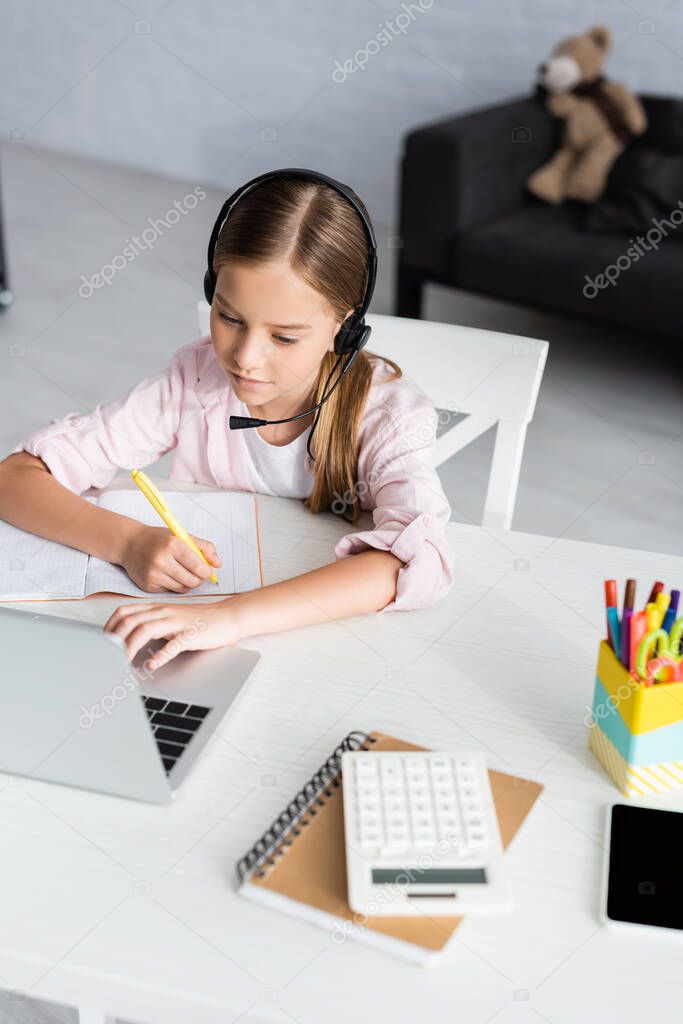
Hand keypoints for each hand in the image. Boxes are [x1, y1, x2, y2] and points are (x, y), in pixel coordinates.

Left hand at [102, 600, 240, 667]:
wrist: (227, 617)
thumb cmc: (199, 620)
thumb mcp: (171, 618)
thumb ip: (152, 624)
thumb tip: (130, 637)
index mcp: (157, 608)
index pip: (124, 612)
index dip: (110, 627)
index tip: (102, 642)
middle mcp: (164, 612)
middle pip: (130, 621)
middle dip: (115, 639)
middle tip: (107, 655)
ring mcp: (177, 622)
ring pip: (145, 630)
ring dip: (130, 646)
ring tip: (122, 662)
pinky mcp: (190, 634)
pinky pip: (173, 644)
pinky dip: (159, 655)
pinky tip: (152, 664)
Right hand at [120, 524, 221, 593]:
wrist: (130, 544)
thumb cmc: (159, 539)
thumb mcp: (182, 536)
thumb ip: (205, 548)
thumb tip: (218, 565)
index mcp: (173, 545)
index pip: (199, 567)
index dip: (207, 572)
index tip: (207, 570)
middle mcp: (161, 560)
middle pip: (193, 581)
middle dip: (199, 579)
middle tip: (197, 574)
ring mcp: (153, 575)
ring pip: (183, 589)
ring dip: (187, 583)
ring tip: (183, 573)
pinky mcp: (148, 585)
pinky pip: (170, 591)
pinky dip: (174, 585)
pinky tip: (169, 575)